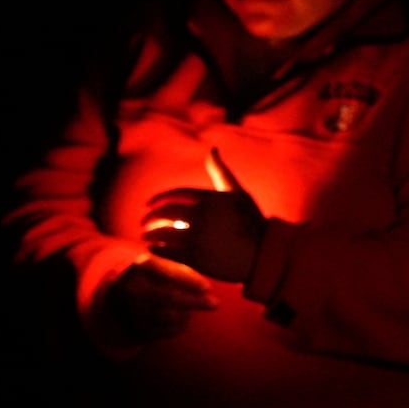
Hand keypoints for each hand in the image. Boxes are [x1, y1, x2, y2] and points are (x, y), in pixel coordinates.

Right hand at [103, 252, 218, 343]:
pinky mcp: (137, 329)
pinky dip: (181, 325)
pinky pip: (167, 331)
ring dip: (188, 313)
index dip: (189, 280)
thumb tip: (206, 289)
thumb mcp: (162, 265)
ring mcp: (133, 310)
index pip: (167, 271)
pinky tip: (184, 318)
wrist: (120, 298)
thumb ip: (181, 271)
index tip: (207, 287)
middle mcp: (133, 288)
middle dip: (196, 302)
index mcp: (140, 266)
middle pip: (169, 297)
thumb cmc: (153, 277)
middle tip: (215, 303)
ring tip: (194, 308)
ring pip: (171, 316)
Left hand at [143, 148, 266, 282]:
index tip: (148, 205)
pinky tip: (154, 250)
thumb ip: (220, 171)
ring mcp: (198, 238)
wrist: (264, 254)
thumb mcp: (238, 192)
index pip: (175, 195)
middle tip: (144, 223)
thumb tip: (212, 149)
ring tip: (146, 237)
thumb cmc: (252, 221)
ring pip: (163, 234)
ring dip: (150, 235)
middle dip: (150, 218)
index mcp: (210, 198)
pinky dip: (157, 251)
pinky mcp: (195, 258)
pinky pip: (167, 252)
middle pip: (165, 213)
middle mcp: (201, 216)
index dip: (159, 199)